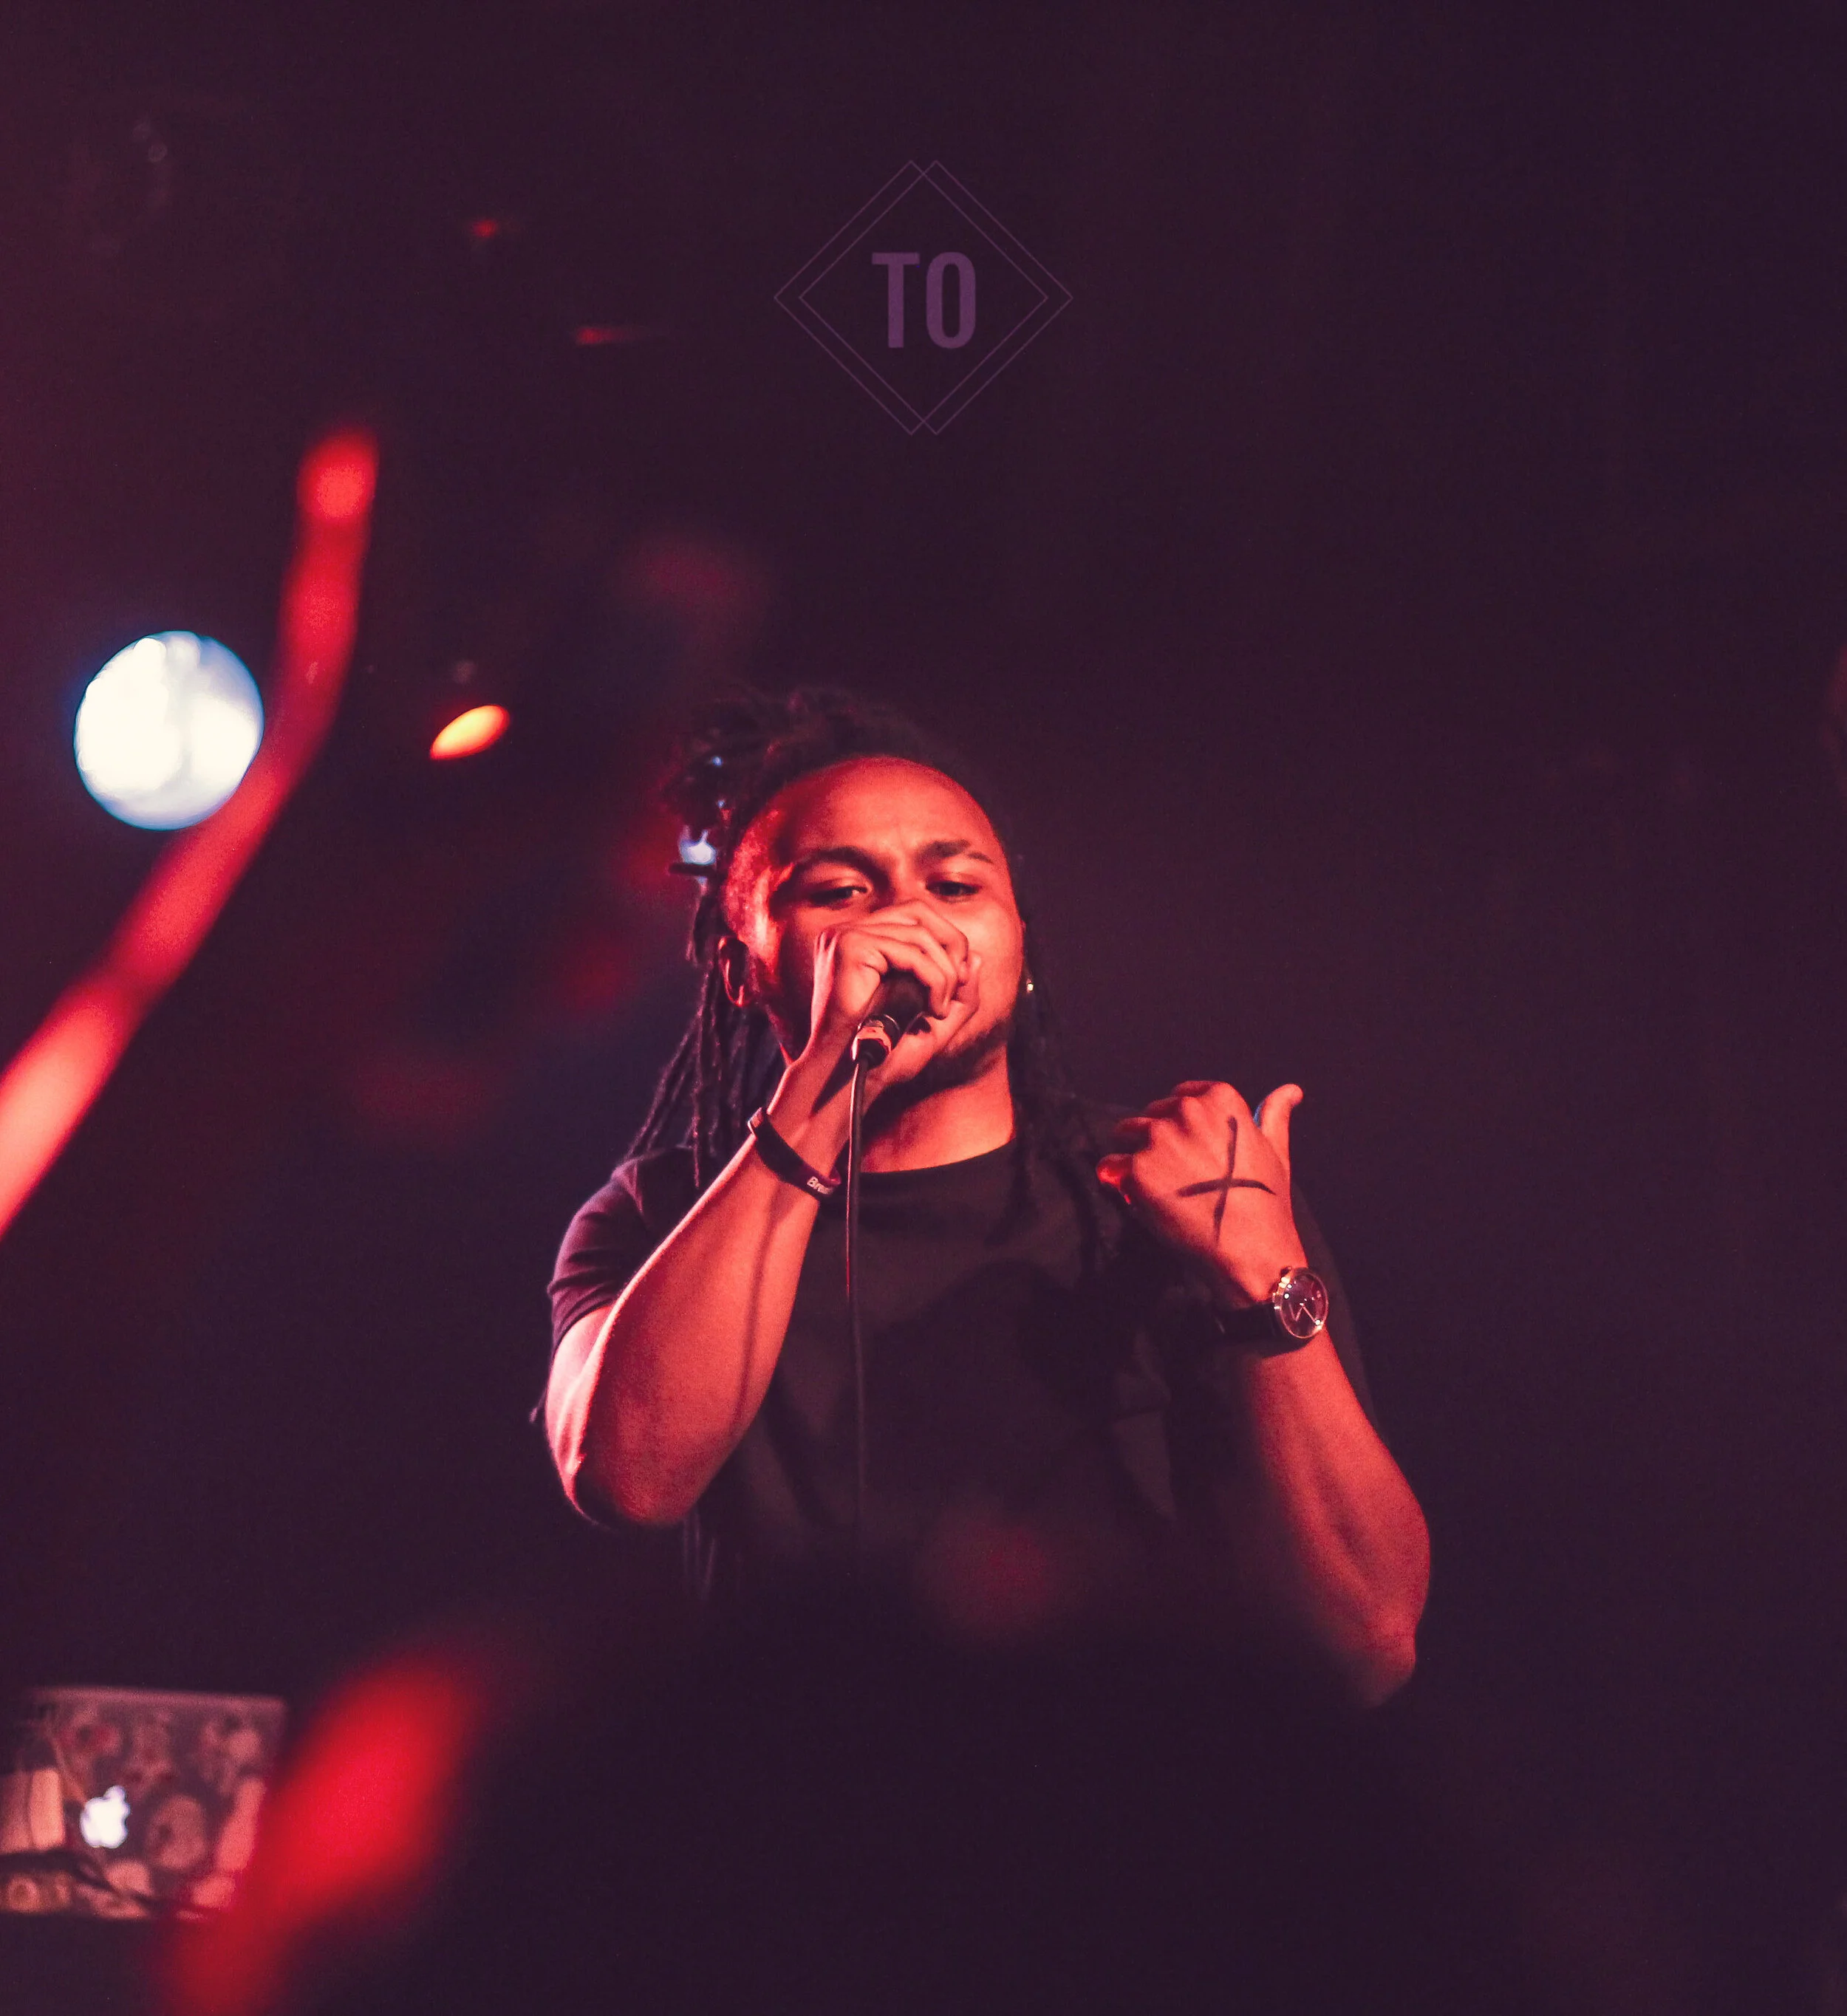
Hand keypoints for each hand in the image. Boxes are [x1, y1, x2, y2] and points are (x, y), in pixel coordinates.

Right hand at [802, 901, 983, 1088]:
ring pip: (919, 933)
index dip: (947, 940)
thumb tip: (977, 956)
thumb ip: (957, 990)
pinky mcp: (848, 946)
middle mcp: (850, 931)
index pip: (915, 915)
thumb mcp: (932, 1019)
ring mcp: (845, 935)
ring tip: (940, 1011)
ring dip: (944, 973)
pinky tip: (932, 1011)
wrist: (847, 1078)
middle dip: (951, 945)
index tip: (962, 981)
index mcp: (862, 941)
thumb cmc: (883, 1054)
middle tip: (960, 985)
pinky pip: (909, 952)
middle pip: (918, 912)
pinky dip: (933, 979)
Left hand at [1096, 1080, 1307, 1303]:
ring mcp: (1160, 1139)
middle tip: (1178, 1178)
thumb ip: (1274, 1114)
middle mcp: (1187, 1111)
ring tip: (1159, 1188)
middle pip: (1150, 1115)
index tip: (1190, 1150)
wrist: (1252, 1251)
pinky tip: (1140, 1200)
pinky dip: (1117, 1183)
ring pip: (1124, 1134)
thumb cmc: (1265, 1202)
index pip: (1181, 1096)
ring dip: (1133, 1158)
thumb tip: (1291, 1090)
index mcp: (1220, 1099)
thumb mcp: (1275, 1150)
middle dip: (1155, 1142)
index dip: (1179, 1125)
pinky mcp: (1137, 1170)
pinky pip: (1109, 1167)